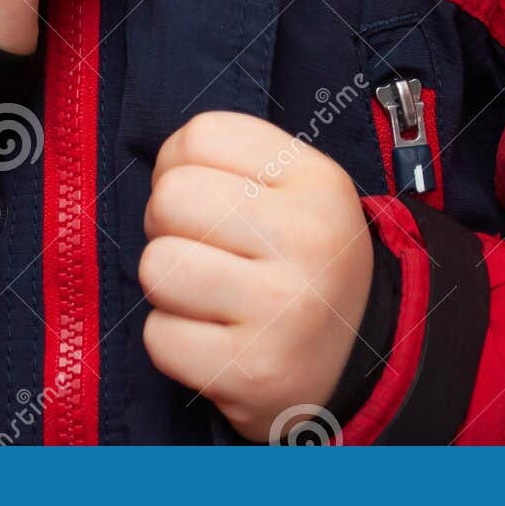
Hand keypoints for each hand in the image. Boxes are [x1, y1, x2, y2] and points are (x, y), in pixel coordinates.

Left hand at [140, 111, 373, 441]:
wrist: (349, 364)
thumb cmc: (300, 265)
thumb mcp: (295, 192)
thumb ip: (231, 162)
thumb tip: (160, 169)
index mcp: (318, 182)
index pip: (201, 136)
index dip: (181, 167)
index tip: (207, 201)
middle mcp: (308, 240)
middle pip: (169, 198)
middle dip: (170, 227)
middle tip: (206, 253)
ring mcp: (283, 309)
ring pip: (156, 266)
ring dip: (168, 288)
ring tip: (212, 299)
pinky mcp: (252, 369)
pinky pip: (158, 336)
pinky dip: (173, 341)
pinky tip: (215, 342)